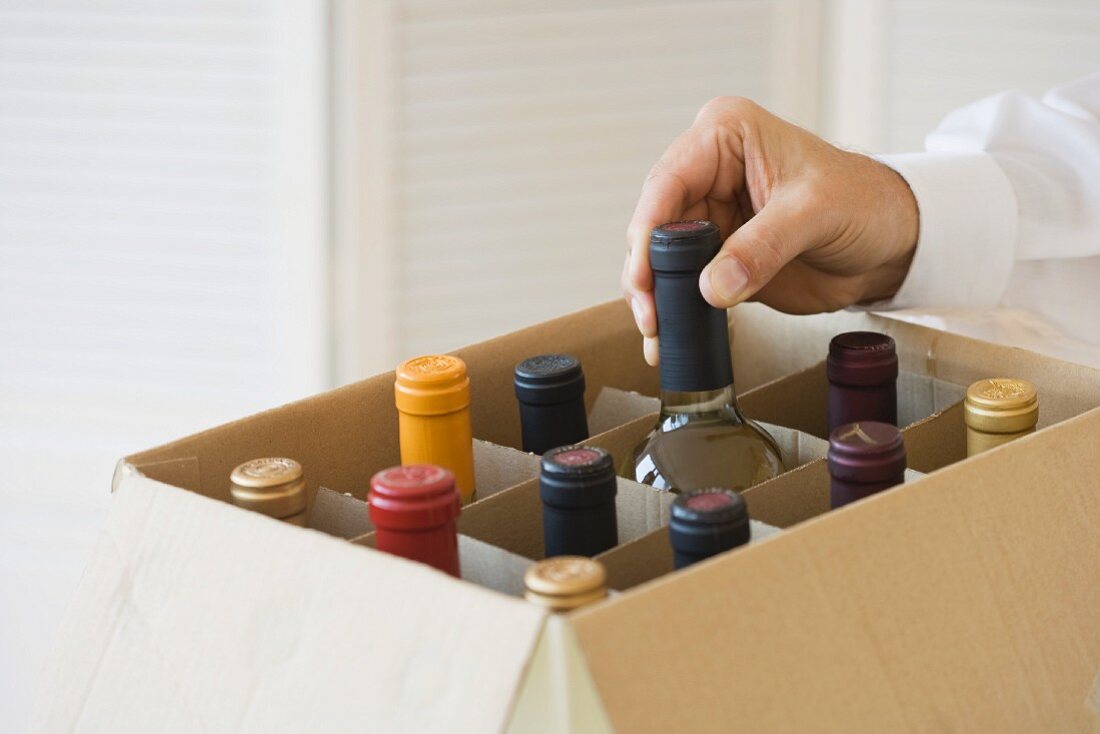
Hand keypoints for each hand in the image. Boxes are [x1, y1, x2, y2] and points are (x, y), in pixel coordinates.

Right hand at [622, 97, 918, 364]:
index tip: (644, 276)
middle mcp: (708, 172)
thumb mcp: (816, 213)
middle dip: (645, 273)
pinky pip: (682, 283)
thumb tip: (712, 287)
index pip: (667, 183)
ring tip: (657, 333)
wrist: (892, 241)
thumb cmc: (864, 202)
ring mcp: (710, 215)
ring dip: (654, 297)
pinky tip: (668, 334)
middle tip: (650, 316)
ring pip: (659, 258)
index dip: (648, 233)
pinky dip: (673, 310)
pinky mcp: (717, 255)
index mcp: (724, 137)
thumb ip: (762, 247)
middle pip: (653, 224)